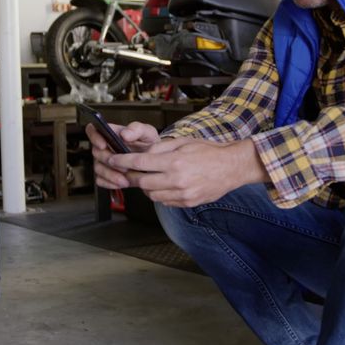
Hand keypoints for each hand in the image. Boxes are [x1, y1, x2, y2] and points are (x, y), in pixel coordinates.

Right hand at [87, 121, 159, 189]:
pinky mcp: (105, 174)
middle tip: (124, 166)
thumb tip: (124, 133)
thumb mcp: (148, 133)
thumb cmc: (148, 145)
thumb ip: (137, 129)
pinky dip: (110, 183)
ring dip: (111, 175)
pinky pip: (100, 180)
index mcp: (112, 133)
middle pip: (96, 152)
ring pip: (98, 168)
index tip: (103, 145)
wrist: (154, 162)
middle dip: (109, 160)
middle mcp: (105, 147)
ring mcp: (103, 161)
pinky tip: (121, 182)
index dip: (94, 136)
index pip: (94, 130)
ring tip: (125, 178)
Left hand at [108, 138, 268, 206]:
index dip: (122, 161)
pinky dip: (158, 194)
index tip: (113, 159)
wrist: (231, 167)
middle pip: (141, 181)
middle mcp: (177, 179)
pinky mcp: (187, 203)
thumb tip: (143, 153)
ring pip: (151, 194)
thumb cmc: (209, 152)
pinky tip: (162, 185)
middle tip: (126, 171)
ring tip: (147, 177)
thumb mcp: (183, 141)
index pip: (140, 162)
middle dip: (130, 176)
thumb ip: (161, 147)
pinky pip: (164, 201)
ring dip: (144, 187)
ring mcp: (182, 194)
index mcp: (174, 161)